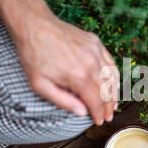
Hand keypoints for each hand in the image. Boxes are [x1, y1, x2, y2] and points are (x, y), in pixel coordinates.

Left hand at [1, 0, 118, 125]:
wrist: (34, 25)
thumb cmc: (33, 55)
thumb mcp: (40, 85)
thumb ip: (63, 101)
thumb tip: (82, 112)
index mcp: (78, 77)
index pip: (96, 101)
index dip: (99, 114)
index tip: (99, 122)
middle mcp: (91, 64)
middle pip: (106, 91)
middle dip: (108, 107)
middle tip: (108, 117)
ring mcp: (95, 51)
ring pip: (112, 77)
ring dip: (114, 93)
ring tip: (113, 104)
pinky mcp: (95, 42)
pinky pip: (110, 62)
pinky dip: (114, 75)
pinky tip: (112, 84)